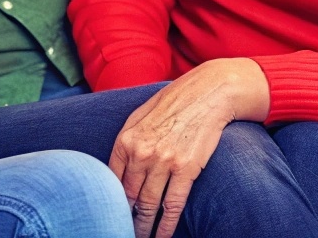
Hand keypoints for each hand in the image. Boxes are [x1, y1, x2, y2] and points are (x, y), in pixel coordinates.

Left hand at [108, 58, 269, 237]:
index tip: (110, 214)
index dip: (111, 201)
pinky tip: (161, 237)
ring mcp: (164, 162)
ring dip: (144, 227)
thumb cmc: (172, 103)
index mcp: (127, 139)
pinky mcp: (186, 170)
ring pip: (149, 206)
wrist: (206, 94)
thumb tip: (115, 170)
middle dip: (125, 218)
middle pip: (129, 196)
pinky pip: (173, 206)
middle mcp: (142, 152)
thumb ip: (127, 142)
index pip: (112, 180)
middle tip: (122, 231)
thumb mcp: (140, 116)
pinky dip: (166, 226)